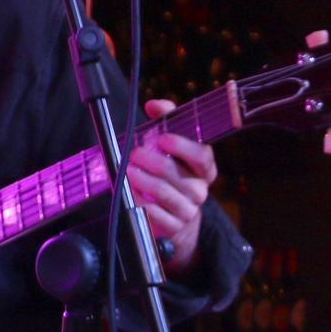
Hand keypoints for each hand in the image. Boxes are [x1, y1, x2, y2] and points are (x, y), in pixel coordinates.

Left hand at [127, 99, 216, 269]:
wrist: (174, 219)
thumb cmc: (170, 174)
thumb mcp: (171, 147)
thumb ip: (166, 120)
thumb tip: (154, 104)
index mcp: (203, 169)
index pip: (203, 157)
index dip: (184, 147)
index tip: (163, 138)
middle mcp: (199, 189)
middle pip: (175, 173)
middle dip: (151, 161)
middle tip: (134, 153)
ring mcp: (188, 210)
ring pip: (163, 192)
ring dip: (142, 180)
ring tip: (127, 171)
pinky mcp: (173, 227)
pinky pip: (154, 214)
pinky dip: (139, 202)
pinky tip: (130, 194)